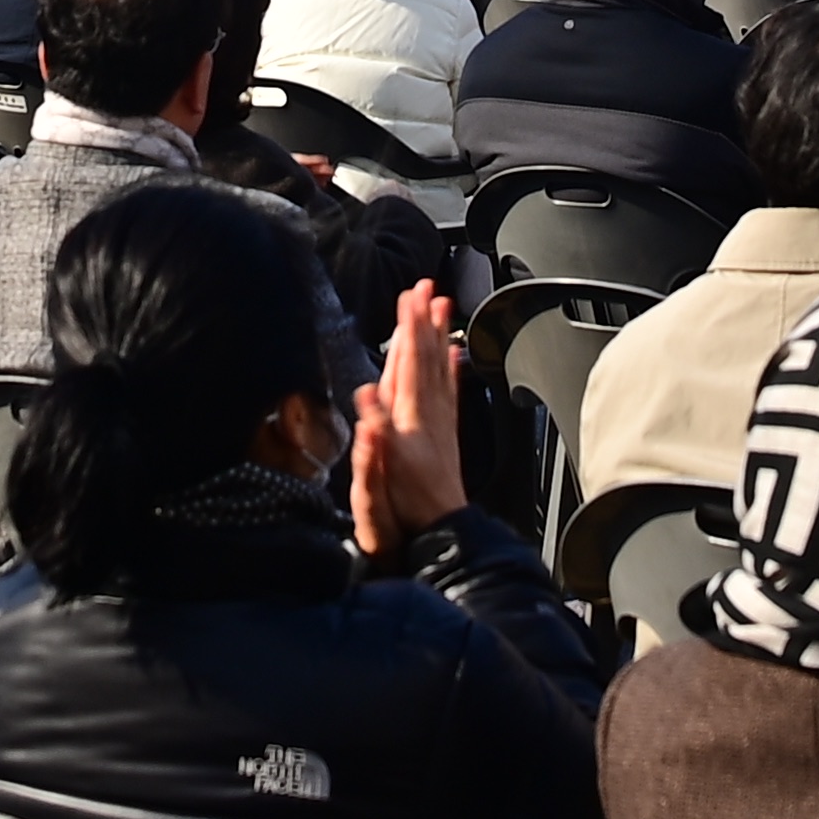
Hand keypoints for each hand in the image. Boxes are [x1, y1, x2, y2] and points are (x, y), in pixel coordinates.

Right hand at [349, 279, 468, 560]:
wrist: (439, 530)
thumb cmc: (408, 505)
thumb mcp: (384, 473)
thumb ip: (375, 434)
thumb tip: (367, 397)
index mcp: (410, 416)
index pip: (410, 361)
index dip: (409, 327)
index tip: (409, 296)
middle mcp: (428, 412)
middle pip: (426, 357)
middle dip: (424, 321)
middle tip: (426, 287)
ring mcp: (439, 421)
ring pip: (439, 367)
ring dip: (438, 337)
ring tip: (442, 309)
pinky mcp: (445, 432)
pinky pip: (448, 389)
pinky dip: (449, 368)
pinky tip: (451, 356)